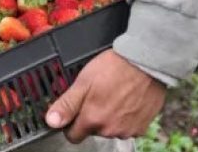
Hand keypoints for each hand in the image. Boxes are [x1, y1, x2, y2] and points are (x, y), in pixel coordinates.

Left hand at [44, 48, 165, 141]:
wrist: (145, 62)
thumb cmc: (114, 68)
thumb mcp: (83, 82)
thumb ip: (67, 104)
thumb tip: (51, 122)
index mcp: (93, 119)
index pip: (73, 136)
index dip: (71, 124)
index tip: (75, 112)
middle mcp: (110, 130)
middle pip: (93, 131)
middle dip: (92, 117)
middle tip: (97, 95)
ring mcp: (127, 130)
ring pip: (110, 129)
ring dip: (109, 117)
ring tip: (114, 95)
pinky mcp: (142, 127)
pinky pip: (127, 127)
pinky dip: (126, 117)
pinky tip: (127, 101)